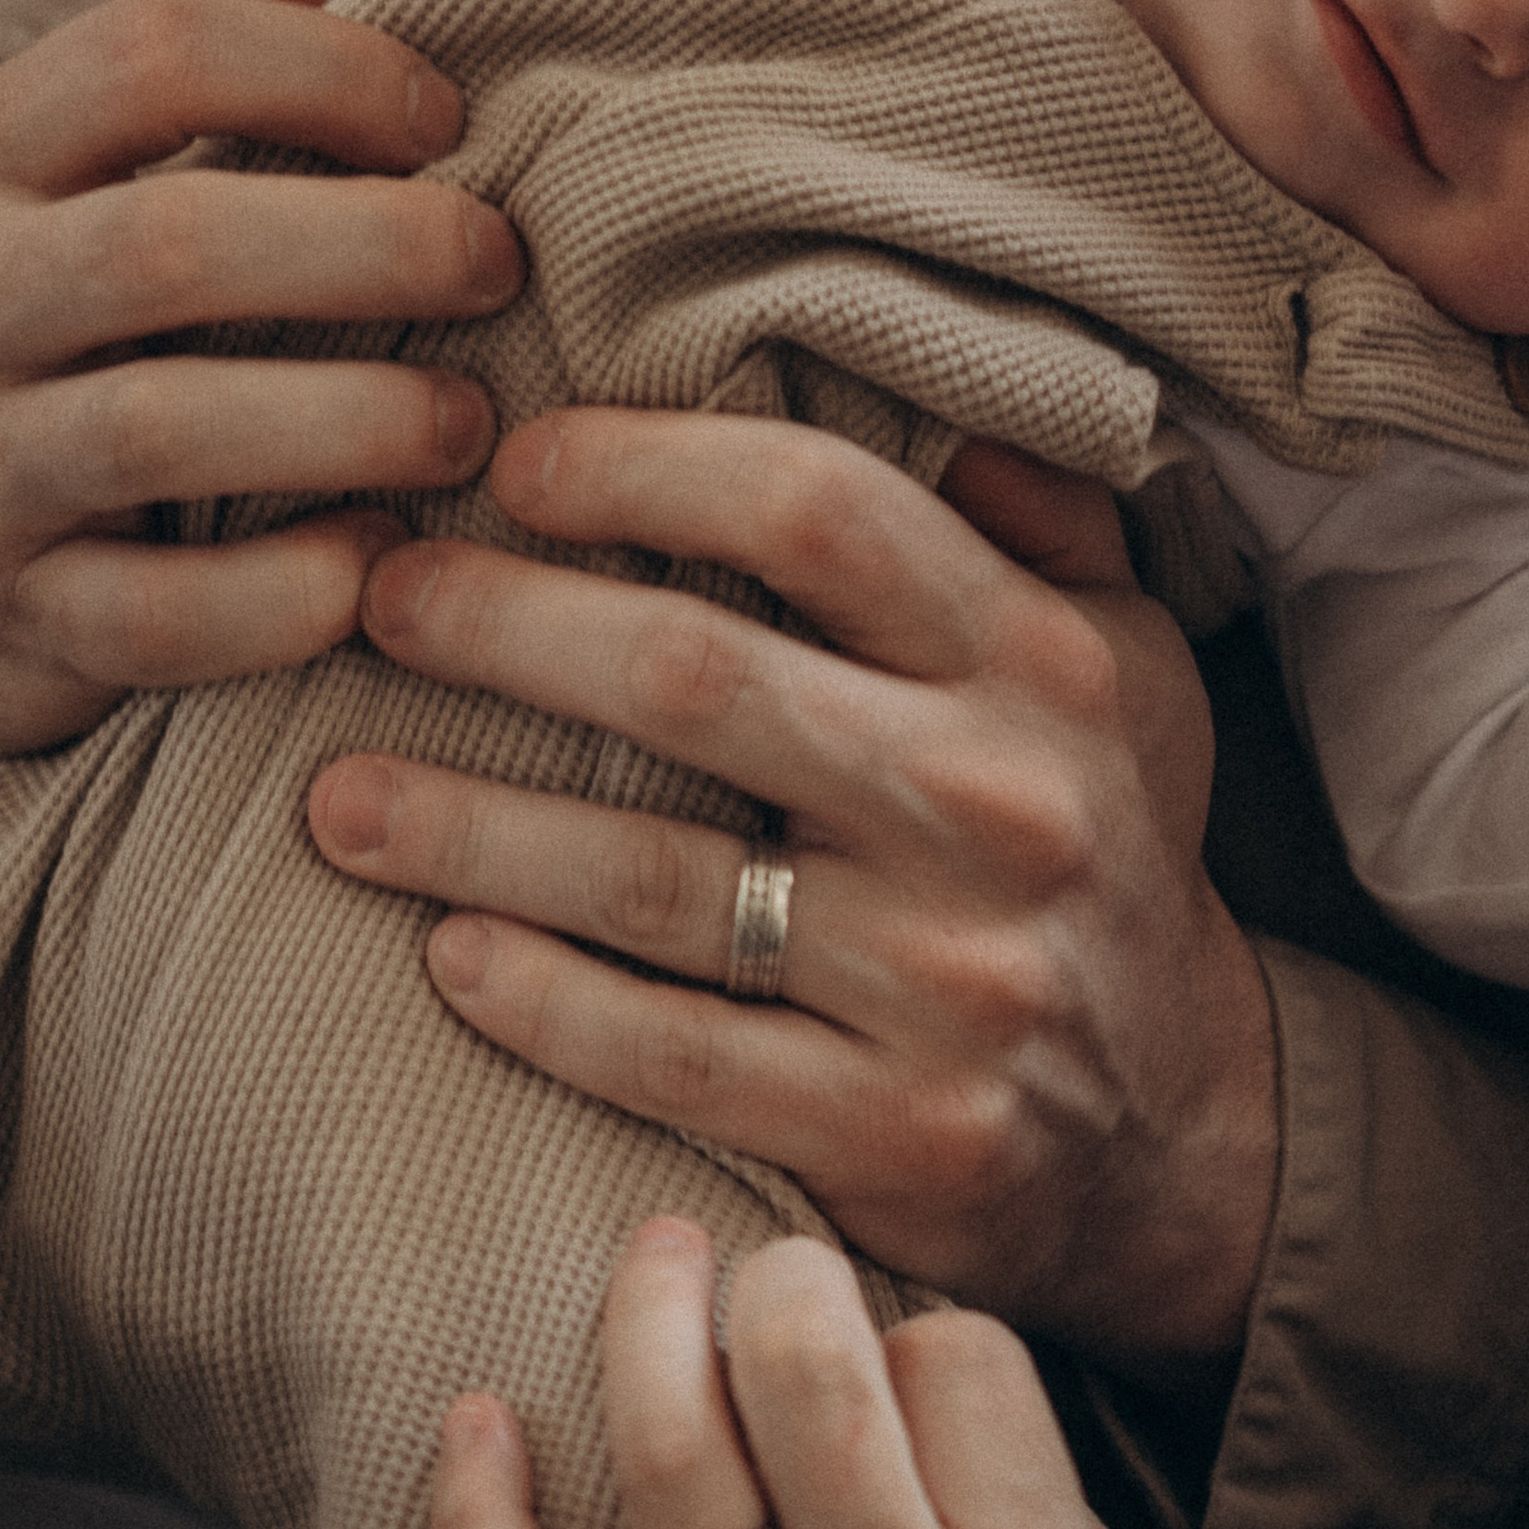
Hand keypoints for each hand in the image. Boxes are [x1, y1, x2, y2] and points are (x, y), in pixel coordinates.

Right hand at [0, 0, 523, 769]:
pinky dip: (295, 591)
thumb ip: (202, 40)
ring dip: (358, 419)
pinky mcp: (12, 628)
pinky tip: (380, 561)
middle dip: (375, 245)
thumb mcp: (33, 166)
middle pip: (177, 243)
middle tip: (496, 262)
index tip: (447, 121)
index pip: (157, 55)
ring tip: (464, 421)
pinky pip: (168, 616)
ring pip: (169, 429)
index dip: (331, 69)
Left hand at [307, 413, 1280, 1366]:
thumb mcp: (1127, 660)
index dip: (648, 470)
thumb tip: (939, 392)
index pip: (821, 512)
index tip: (518, 463)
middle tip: (379, 599)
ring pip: (656, 882)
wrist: (1190, 1134)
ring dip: (470, 827)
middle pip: (698, 680)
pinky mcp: (894, 1137)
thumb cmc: (1102, 842)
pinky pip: (673, 1059)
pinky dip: (544, 1004)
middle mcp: (998, 808)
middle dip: (507, 628)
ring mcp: (947, 983)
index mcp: (1040, 664)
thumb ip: (1041, 519)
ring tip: (338, 795)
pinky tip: (447, 951)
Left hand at [432, 1222, 1219, 1528]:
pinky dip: (475, 1524)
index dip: (924, 1337)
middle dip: (783, 1278)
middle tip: (776, 1272)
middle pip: (805, 1362)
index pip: (953, 1353)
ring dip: (646, 1323)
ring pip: (672, 1458)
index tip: (914, 1373)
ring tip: (654, 1262)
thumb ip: (1032, 1517)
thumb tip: (914, 1383)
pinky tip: (475, 1421)